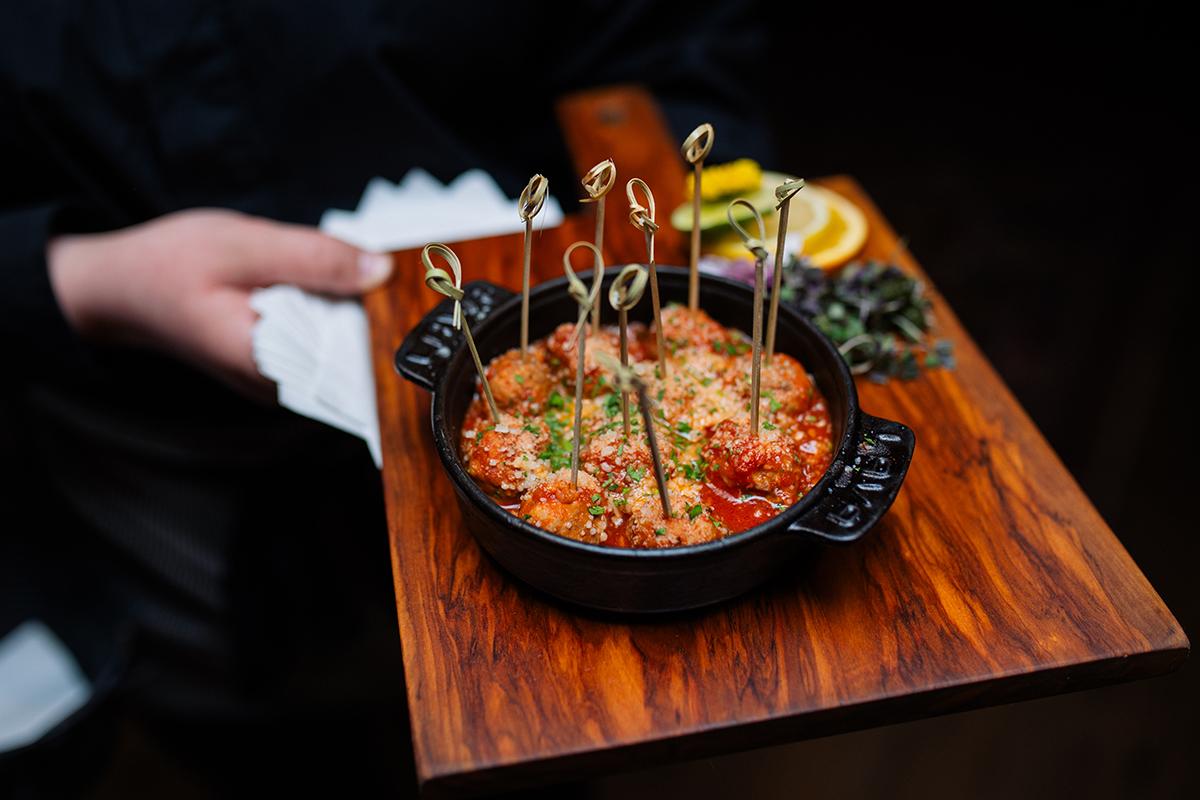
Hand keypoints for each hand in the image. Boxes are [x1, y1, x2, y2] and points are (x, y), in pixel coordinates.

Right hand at [47, 208, 391, 396]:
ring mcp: (277, 380)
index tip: (413, 297)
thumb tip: (381, 269)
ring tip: (362, 276)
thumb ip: (314, 258)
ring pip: (337, 348)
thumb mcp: (244, 247)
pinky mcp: (276, 364)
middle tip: (395, 276)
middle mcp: (278, 387)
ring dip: (351, 312)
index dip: (387, 327)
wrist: (119, 286)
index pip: (355, 364)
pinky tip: (328, 287)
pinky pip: (318, 341)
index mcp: (270, 366)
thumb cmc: (168, 265)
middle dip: (372, 316)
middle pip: (352, 357)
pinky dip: (327, 313)